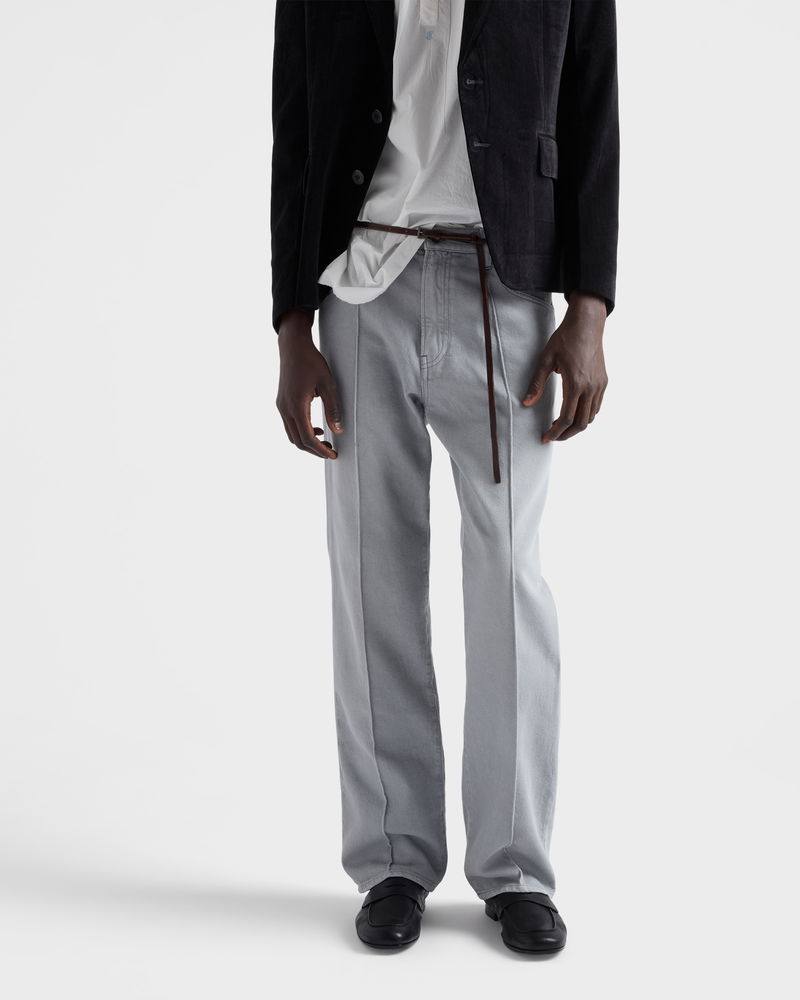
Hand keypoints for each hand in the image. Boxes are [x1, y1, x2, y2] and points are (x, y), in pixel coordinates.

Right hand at [275, 309, 343, 458]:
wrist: (293, 347)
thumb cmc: (311, 362)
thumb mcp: (328, 384)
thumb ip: (333, 409)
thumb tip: (338, 430)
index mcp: (296, 406)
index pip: (308, 438)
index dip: (321, 450)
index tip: (333, 454)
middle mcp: (285, 409)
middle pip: (298, 441)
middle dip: (314, 450)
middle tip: (331, 452)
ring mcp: (281, 406)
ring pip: (292, 435)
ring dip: (307, 442)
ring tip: (325, 442)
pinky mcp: (281, 403)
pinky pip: (289, 425)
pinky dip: (301, 432)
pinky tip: (316, 428)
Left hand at [522, 292, 608, 441]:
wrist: (587, 324)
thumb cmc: (564, 340)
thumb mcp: (545, 360)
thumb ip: (536, 384)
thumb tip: (526, 404)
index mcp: (575, 384)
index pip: (566, 418)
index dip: (555, 432)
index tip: (545, 438)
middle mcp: (590, 388)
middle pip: (581, 423)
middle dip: (566, 434)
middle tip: (553, 436)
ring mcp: (599, 385)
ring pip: (591, 417)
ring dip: (576, 426)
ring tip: (561, 425)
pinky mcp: (603, 382)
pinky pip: (596, 406)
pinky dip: (586, 415)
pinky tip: (574, 412)